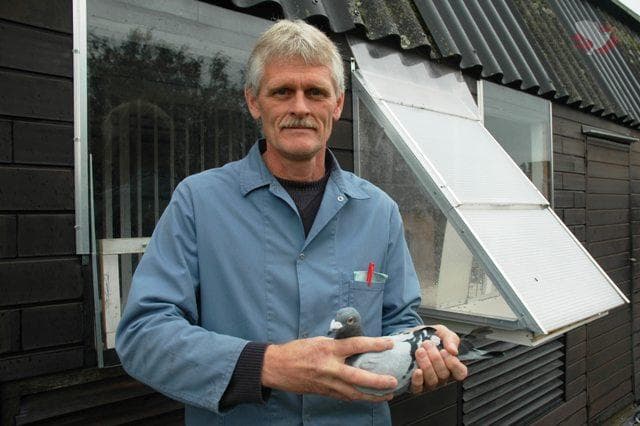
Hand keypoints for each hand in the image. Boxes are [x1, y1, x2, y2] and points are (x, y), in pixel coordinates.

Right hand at [262, 336, 397, 401]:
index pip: (356, 345)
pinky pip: (345, 396)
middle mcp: (329, 368)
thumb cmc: (296, 350)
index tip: (389, 343)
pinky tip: (369, 397)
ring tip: (388, 394)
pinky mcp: (324, 392)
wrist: (277, 367)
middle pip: (358, 377)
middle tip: (393, 381)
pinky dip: (358, 397)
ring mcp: (327, 383)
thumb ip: (337, 345)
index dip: (374, 344)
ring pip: (354, 393)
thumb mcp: (318, 341)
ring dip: (372, 395)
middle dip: (377, 381)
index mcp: (328, 350)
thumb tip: (356, 346)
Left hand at [410, 325, 467, 393]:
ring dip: (426, 365)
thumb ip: (451, 339)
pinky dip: (418, 380)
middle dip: (435, 358)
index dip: (454, 364)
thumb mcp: (442, 332)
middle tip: (427, 344)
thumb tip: (454, 350)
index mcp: (451, 365)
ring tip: (420, 351)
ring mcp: (429, 382)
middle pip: (444, 375)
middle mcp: (441, 376)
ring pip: (432, 381)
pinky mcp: (415, 385)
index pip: (460, 372)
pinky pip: (419, 388)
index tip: (444, 351)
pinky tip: (417, 370)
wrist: (409, 336)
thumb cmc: (428, 336)